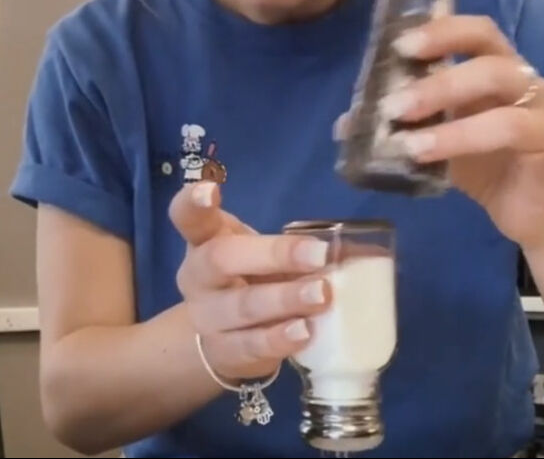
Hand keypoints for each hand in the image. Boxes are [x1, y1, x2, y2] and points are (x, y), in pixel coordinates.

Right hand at [169, 182, 329, 379]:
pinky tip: (305, 331)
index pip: (187, 216)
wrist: (221, 337)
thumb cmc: (249, 278)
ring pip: (241, 306)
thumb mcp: (260, 254)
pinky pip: (250, 345)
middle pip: (221, 259)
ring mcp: (206, 317)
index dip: (194, 203)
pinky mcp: (223, 352)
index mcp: (205, 240)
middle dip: (273, 255)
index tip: (210, 191)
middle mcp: (198, 276)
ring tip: (322, 294)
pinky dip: (279, 339)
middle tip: (318, 255)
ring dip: (284, 299)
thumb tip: (356, 247)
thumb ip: (292, 247)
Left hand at [344, 16, 543, 249]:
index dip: (443, 33)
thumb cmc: (477, 161)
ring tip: (415, 148)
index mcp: (493, 69)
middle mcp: (524, 87)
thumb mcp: (431, 139)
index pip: (476, 33)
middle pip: (491, 68)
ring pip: (512, 118)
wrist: (519, 207)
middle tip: (395, 107)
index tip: (402, 47)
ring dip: (461, 131)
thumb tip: (344, 125)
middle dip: (440, 85)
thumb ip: (397, 126)